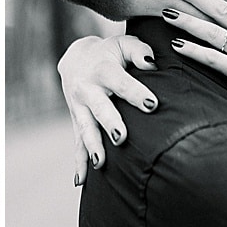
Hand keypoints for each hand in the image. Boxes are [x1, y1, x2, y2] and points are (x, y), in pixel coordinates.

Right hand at [57, 35, 157, 180]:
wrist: (75, 60)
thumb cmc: (110, 53)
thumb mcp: (123, 44)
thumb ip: (139, 51)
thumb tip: (150, 63)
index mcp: (103, 70)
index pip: (121, 83)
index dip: (136, 93)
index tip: (152, 104)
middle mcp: (88, 90)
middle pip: (99, 108)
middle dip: (109, 123)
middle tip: (121, 136)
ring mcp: (80, 109)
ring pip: (86, 129)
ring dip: (92, 146)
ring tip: (101, 162)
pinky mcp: (77, 123)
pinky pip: (77, 145)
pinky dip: (79, 163)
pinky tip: (81, 182)